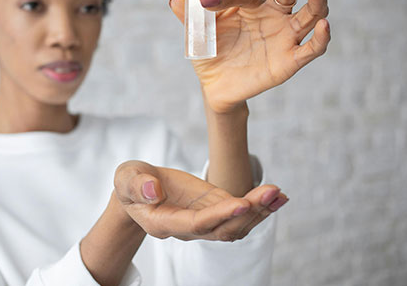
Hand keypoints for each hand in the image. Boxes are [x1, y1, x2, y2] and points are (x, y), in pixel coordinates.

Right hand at [114, 160, 287, 240]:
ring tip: (280, 194)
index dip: (220, 215)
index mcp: (164, 222)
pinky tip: (277, 196)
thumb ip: (136, 184)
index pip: (197, 223)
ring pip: (236, 225)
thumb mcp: (126, 177)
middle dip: (249, 212)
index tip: (242, 203)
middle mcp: (188, 228)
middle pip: (224, 228)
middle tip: (272, 192)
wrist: (138, 189)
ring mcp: (203, 221)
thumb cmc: (131, 182)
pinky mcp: (214, 209)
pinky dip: (259, 207)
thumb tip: (153, 189)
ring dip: (260, 211)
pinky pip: (240, 214)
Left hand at [169, 0, 329, 112]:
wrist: (215, 86)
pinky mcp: (291, 60)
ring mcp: (284, 36)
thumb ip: (190, 18)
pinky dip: (321, 36)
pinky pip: (312, 47)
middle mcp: (272, 14)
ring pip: (310, 13)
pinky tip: (323, 26)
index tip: (204, 3)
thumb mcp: (197, 36)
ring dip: (316, 0)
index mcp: (250, 4)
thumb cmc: (210, 52)